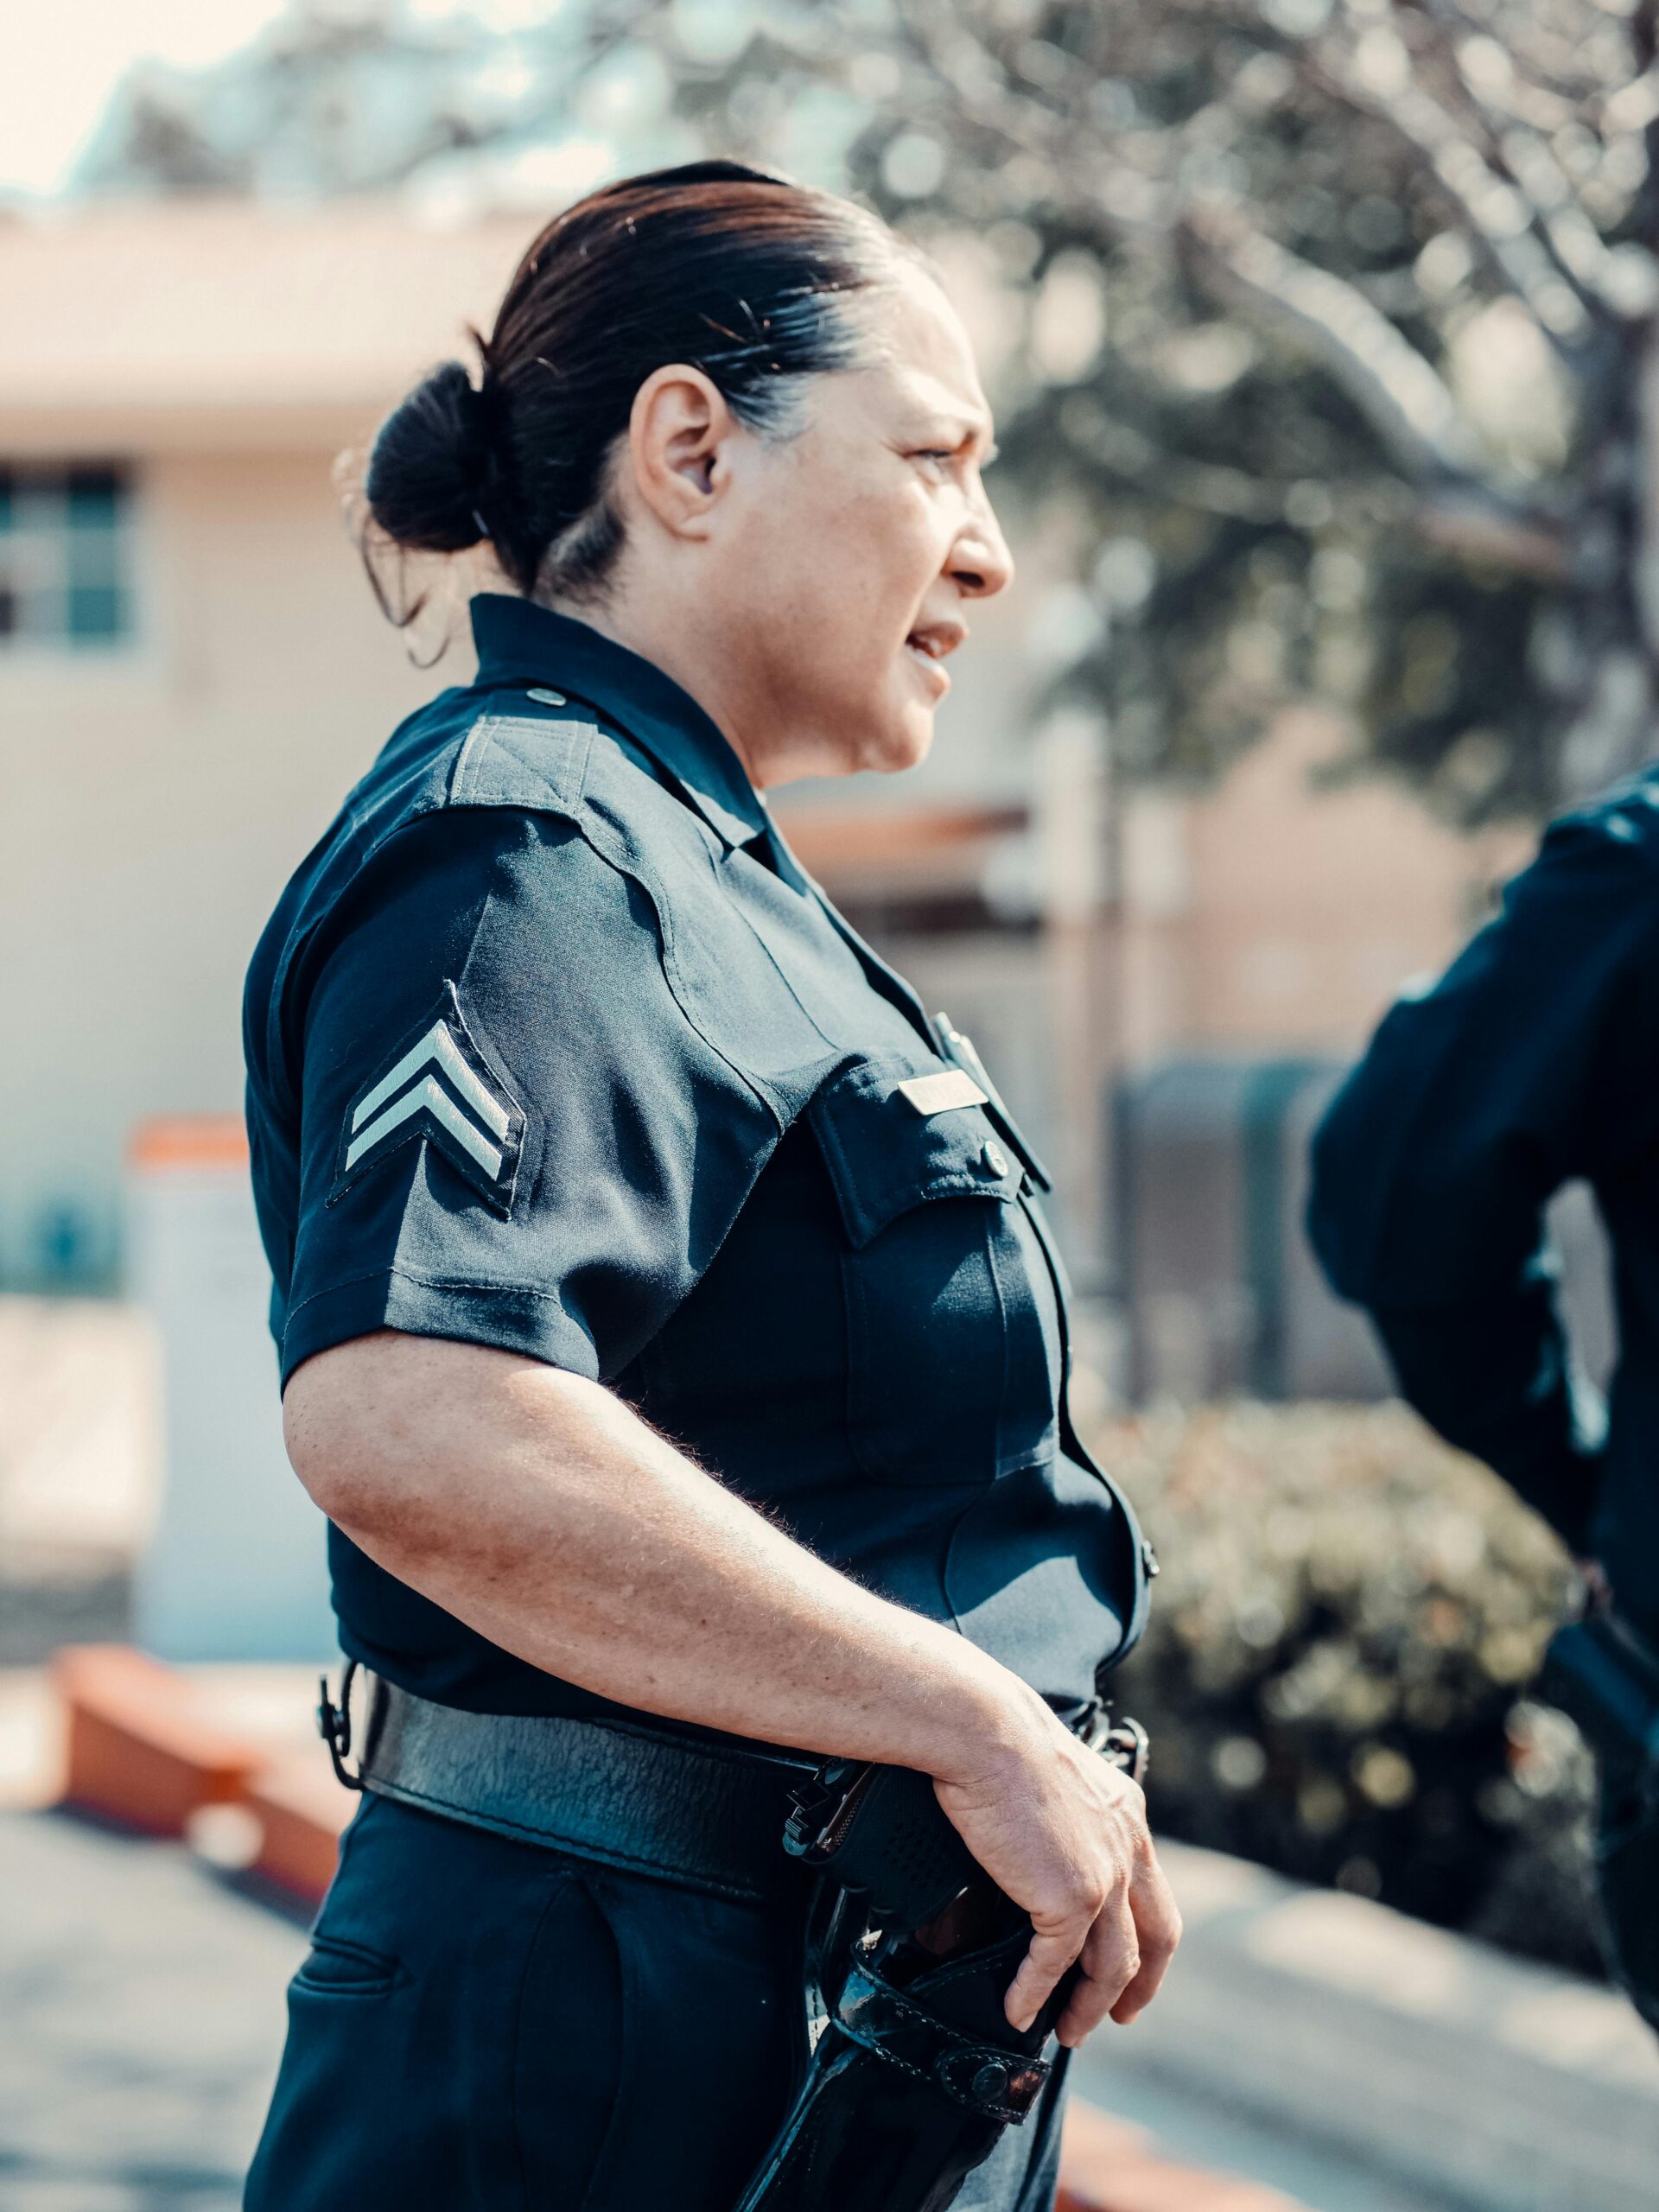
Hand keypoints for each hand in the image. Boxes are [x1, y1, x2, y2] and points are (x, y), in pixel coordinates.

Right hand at [932, 1691, 1180, 2046]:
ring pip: (1112, 1965)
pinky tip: (1017, 2010)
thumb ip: (1058, 1821)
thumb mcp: (1051, 1778)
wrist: (985, 1730)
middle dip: (1139, 1986)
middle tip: (1120, 2016)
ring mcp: (1104, 1877)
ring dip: (1088, 2005)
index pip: (1152, 1891)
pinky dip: (1034, 1992)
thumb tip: (1028, 1852)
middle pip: (1154, 1938)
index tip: (1134, 1963)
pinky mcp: (1070, 1897)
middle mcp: (1126, 1847)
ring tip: (1067, 2030)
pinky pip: (1054, 1964)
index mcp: (1125, 1815)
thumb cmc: (998, 1737)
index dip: (1147, 1936)